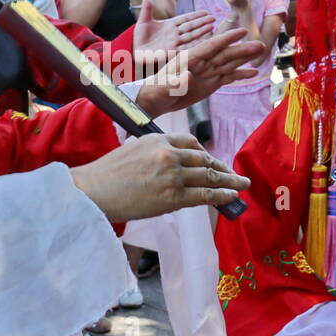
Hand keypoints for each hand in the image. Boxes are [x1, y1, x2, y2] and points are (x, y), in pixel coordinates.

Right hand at [71, 133, 248, 221]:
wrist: (93, 191)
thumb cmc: (107, 174)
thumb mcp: (132, 150)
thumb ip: (154, 153)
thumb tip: (172, 166)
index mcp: (158, 138)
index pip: (191, 142)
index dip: (205, 153)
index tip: (212, 162)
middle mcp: (168, 153)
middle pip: (204, 159)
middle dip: (222, 168)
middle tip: (234, 175)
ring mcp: (172, 175)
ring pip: (209, 177)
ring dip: (229, 181)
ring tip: (241, 185)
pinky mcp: (173, 196)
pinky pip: (205, 194)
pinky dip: (222, 195)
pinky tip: (231, 196)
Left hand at [132, 0, 212, 57]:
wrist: (135, 51)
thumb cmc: (140, 37)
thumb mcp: (143, 21)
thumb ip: (147, 10)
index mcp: (170, 25)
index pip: (185, 18)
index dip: (195, 15)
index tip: (206, 12)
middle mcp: (174, 34)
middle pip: (191, 26)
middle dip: (202, 22)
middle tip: (213, 18)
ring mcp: (174, 43)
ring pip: (190, 36)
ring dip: (200, 32)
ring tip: (211, 26)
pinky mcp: (171, 52)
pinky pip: (184, 48)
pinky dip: (193, 45)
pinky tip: (201, 42)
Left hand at [135, 26, 265, 118]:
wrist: (155, 100)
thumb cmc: (156, 91)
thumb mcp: (164, 86)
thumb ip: (176, 81)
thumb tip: (189, 76)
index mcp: (190, 58)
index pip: (211, 46)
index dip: (226, 38)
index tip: (241, 31)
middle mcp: (201, 62)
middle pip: (225, 53)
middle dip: (242, 48)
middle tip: (261, 44)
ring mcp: (207, 73)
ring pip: (229, 63)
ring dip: (245, 58)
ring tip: (261, 52)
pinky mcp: (210, 84)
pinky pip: (227, 78)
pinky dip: (240, 75)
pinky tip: (253, 72)